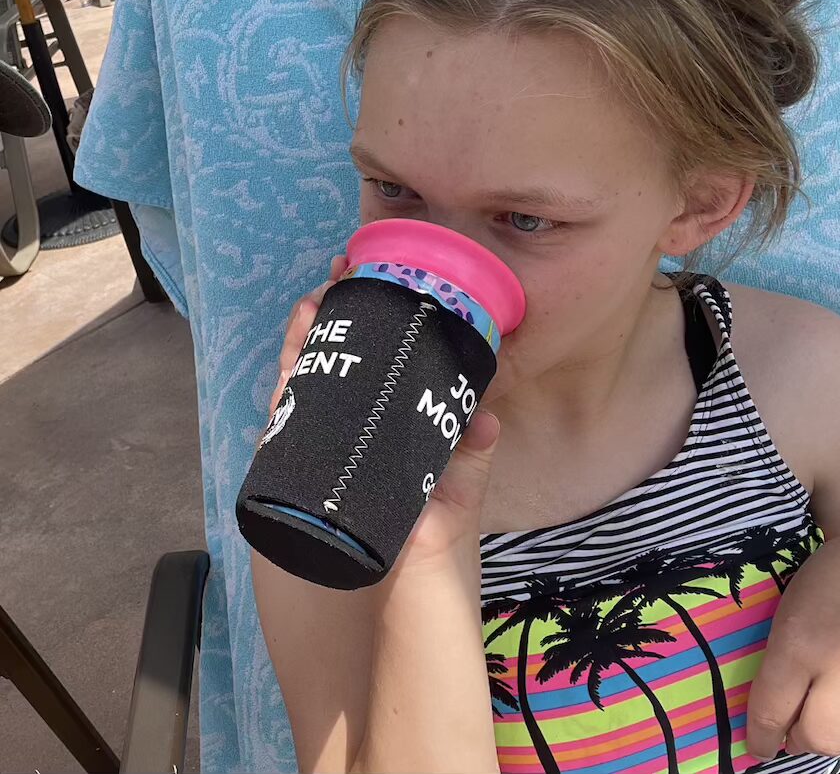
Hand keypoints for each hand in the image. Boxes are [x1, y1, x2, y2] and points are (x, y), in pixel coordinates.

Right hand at [271, 254, 500, 573]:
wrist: (391, 627)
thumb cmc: (430, 570)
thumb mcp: (454, 509)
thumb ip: (468, 465)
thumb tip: (489, 417)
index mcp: (393, 443)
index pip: (382, 376)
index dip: (378, 333)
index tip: (382, 288)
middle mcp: (353, 446)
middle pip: (337, 371)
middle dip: (334, 324)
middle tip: (337, 280)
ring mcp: (319, 463)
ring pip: (304, 390)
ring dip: (304, 346)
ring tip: (312, 307)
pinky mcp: (291, 487)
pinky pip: (282, 434)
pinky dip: (281, 397)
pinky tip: (286, 365)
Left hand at [746, 533, 839, 761]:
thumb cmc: (825, 580)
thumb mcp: (789, 612)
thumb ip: (781, 661)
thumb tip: (769, 714)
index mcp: (801, 642)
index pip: (773, 710)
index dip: (761, 735)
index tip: (759, 745)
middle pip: (821, 739)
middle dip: (802, 741)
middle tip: (793, 730)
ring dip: (837, 728)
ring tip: (827, 704)